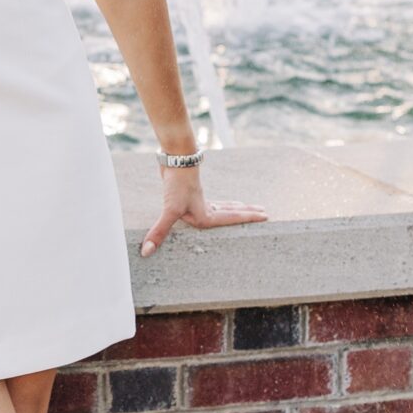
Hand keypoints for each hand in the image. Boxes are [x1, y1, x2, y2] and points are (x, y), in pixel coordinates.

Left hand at [139, 166, 267, 257]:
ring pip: (224, 206)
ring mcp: (201, 200)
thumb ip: (159, 232)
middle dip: (247, 213)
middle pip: (232, 212)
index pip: (232, 219)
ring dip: (236, 208)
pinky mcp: (192, 194)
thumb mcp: (169, 210)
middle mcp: (207, 208)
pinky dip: (221, 205)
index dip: (248, 218)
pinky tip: (218, 206)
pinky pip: (212, 203)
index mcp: (207, 216)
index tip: (265, 216)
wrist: (176, 160)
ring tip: (247, 207)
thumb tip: (146, 251)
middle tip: (264, 212)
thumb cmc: (176, 185)